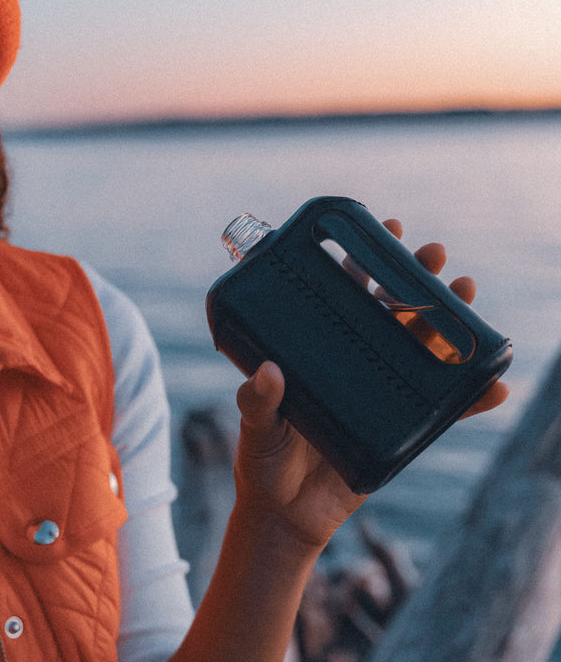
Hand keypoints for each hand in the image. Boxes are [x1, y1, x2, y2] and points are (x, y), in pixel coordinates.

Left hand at [232, 219, 508, 550]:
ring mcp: (380, 394)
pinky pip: (440, 412)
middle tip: (433, 255)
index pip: (343, 294)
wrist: (285, 516)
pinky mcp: (400, 430)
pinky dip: (469, 400)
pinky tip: (493, 386)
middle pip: (390, 311)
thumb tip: (270, 372)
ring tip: (466, 292)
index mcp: (316, 350)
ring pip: (421, 348)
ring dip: (448, 322)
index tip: (385, 231)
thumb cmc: (262, 462)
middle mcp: (352, 363)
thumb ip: (258, 401)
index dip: (366, 261)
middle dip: (414, 279)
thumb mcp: (254, 426)